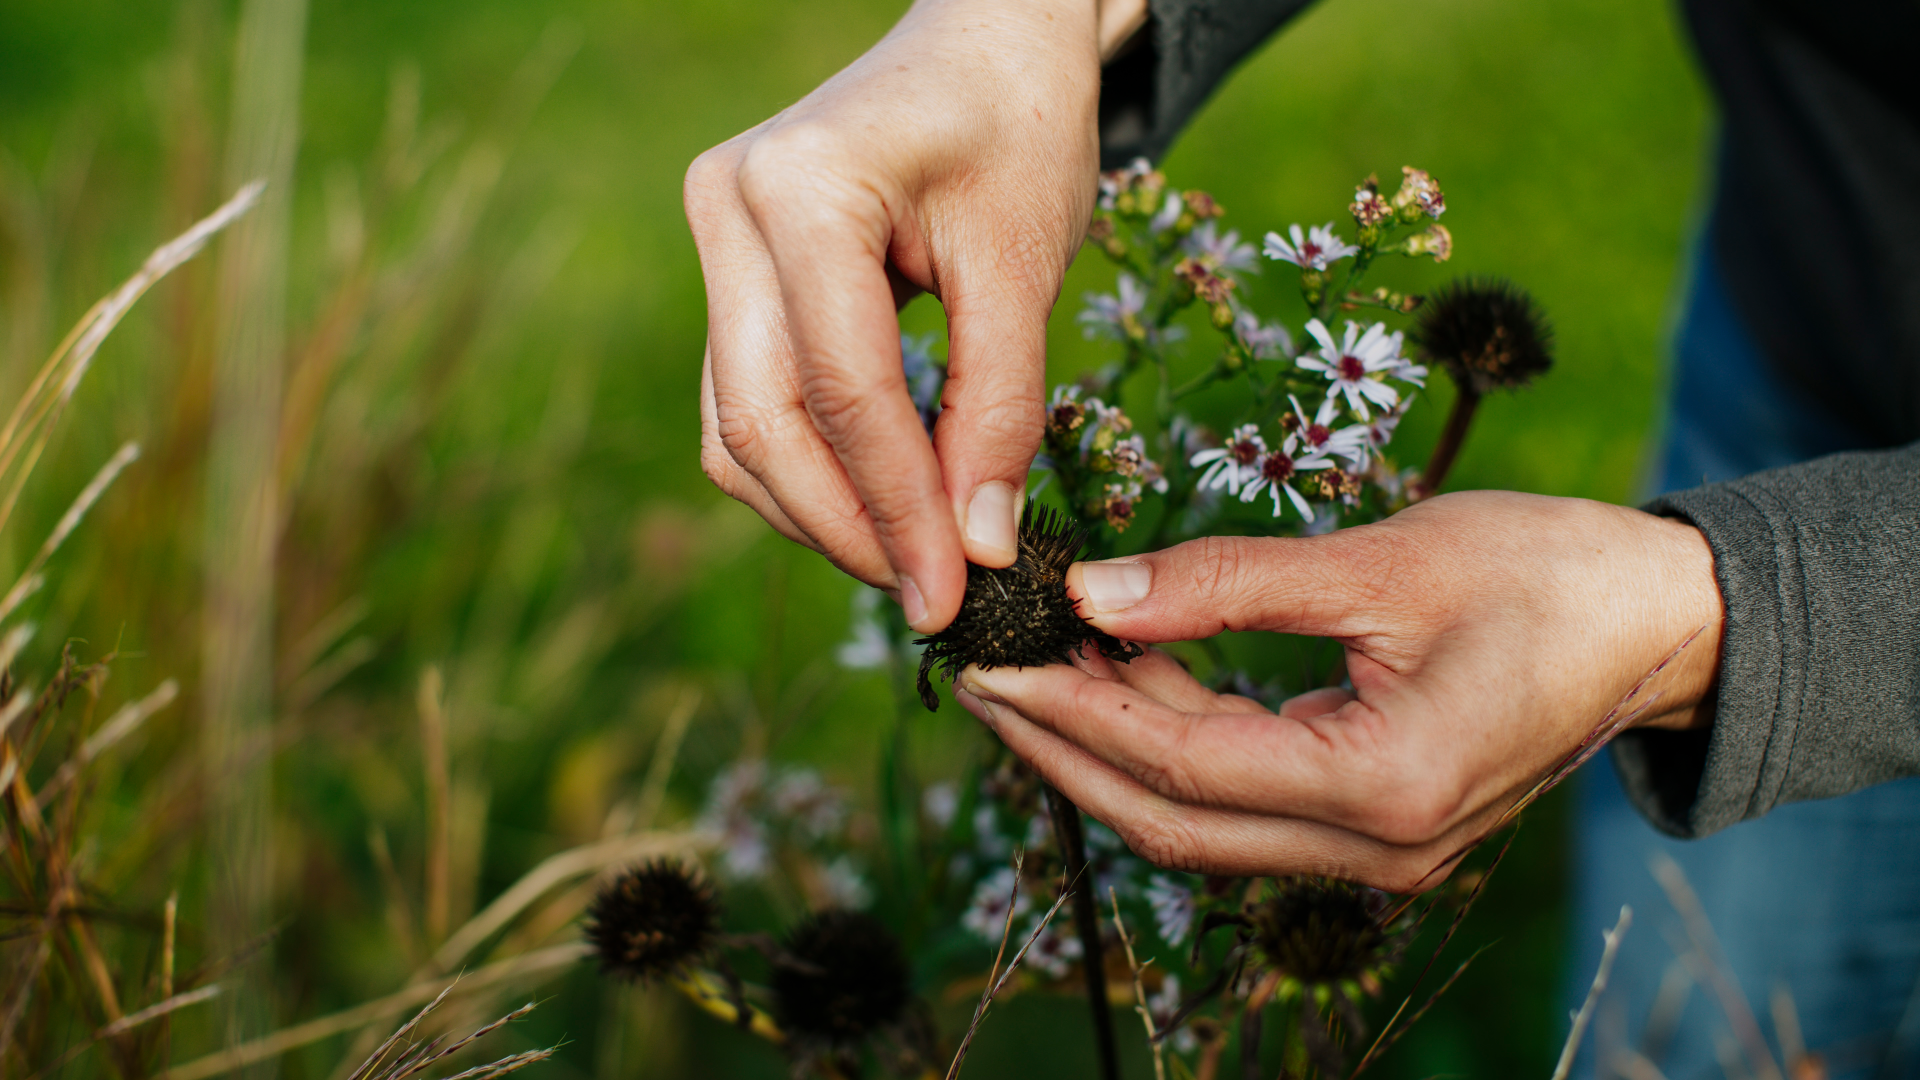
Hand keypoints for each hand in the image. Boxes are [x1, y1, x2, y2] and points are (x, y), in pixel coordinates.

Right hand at [687, 0, 1146, 631]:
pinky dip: (809, 466)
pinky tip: (881, 500)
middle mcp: (727, 209)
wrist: (986, 42)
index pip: (842, 390)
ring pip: (737, 425)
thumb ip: (999, 406)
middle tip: (933, 599)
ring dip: (819, 510)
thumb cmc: (1019, 127)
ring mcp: (714, 241)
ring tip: (914, 559)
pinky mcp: (729, 273)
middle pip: (760, 421)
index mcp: (798, 187)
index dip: (899, 510)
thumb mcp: (1025, 262)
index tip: (954, 598)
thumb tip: (977, 549)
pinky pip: (746, 399)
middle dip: (846, 528)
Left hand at [952, 491, 1724, 890]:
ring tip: (1041, 665)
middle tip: (980, 679)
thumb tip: (1092, 593)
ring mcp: (1379, 854)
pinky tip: (1131, 676)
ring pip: (1202, 823)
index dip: (1068, 714)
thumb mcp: (1381, 561)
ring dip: (1112, 750)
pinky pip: (1247, 805)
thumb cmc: (1544, 572)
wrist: (1660, 622)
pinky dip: (1178, 746)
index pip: (1179, 763)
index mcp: (1384, 787)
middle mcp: (1376, 850)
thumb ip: (1228, 582)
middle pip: (1171, 821)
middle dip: (1063, 751)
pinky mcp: (1377, 829)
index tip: (986, 663)